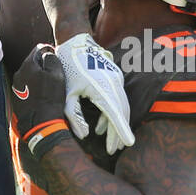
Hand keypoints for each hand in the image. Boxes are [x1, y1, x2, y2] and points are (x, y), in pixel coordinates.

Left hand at [11, 45, 72, 155]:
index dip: (49, 51)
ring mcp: (16, 86)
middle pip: (32, 62)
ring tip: (49, 85)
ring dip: (38, 76)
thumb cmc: (50, 98)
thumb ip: (52, 59)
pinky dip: (34, 87)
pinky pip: (26, 86)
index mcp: (28, 65)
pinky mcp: (17, 97)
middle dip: (43, 64)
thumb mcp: (57, 75)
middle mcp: (19, 73)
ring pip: (29, 74)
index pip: (38, 49)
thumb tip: (48, 54)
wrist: (40, 123)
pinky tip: (42, 94)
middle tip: (54, 72)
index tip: (56, 57)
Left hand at [56, 32, 134, 154]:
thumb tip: (83, 136)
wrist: (75, 43)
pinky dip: (113, 114)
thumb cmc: (67, 68)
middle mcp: (113, 84)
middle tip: (115, 151)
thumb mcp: (66, 93)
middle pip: (122, 113)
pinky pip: (118, 99)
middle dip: (119, 133)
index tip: (129, 145)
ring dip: (117, 124)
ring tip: (110, 144)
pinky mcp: (115, 77)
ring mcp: (116, 80)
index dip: (122, 131)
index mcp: (101, 88)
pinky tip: (102, 127)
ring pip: (122, 106)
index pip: (115, 114)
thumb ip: (73, 116)